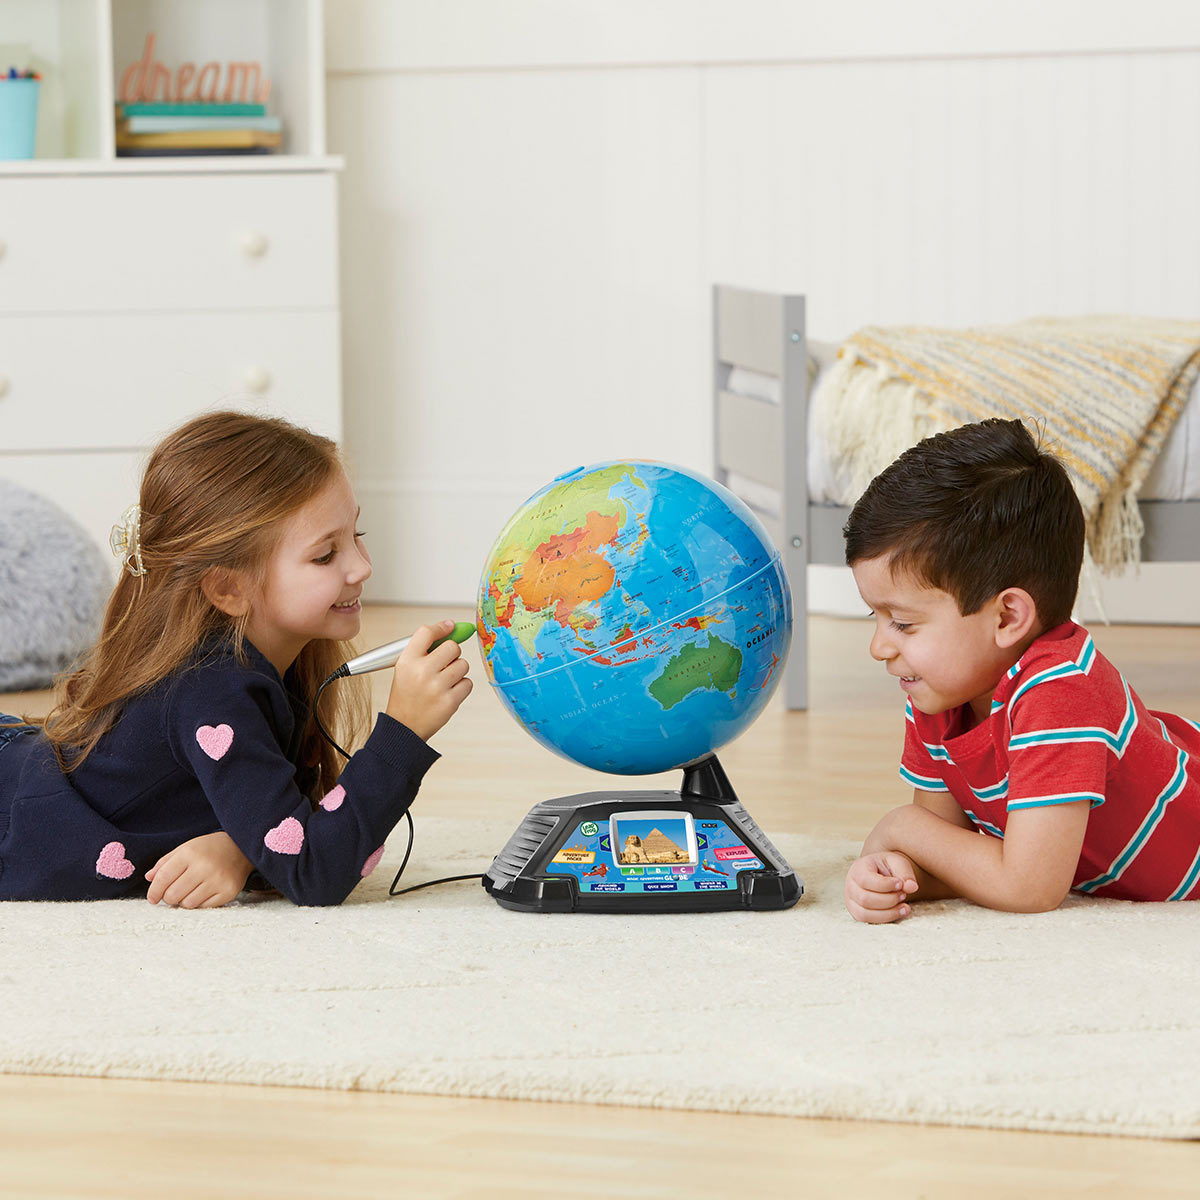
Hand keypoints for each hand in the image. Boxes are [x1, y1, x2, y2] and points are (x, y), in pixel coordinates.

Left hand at [145, 831, 253, 907]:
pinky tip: (203, 893)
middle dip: (168, 897)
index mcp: (190, 853)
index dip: (154, 891)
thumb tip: (149, 879)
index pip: (163, 878)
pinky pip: (204, 907)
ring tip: (189, 892)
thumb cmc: (210, 849)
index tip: (152, 898)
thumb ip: (165, 863)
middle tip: (173, 894)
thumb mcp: (186, 848)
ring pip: (187, 904)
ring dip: (184, 901)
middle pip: (173, 895)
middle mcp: (204, 866)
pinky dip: (199, 903)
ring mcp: (218, 880)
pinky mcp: (229, 891)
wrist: (242, 847)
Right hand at [385, 619, 472, 741]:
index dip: (442, 627)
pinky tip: (448, 693)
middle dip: (452, 654)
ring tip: (444, 681)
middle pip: (452, 647)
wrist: (404, 726)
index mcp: (407, 661)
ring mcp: (437, 687)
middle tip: (444, 663)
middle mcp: (422, 671)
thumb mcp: (405, 668)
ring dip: (458, 671)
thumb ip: (424, 649)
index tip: (451, 627)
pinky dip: (461, 687)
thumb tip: (452, 627)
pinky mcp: (450, 701)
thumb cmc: (407, 693)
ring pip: (463, 665)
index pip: (427, 633)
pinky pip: (468, 683)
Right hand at [844, 851, 919, 923]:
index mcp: (858, 869)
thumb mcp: (897, 863)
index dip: (885, 885)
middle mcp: (850, 885)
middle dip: (889, 900)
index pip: (866, 880)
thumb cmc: (888, 867)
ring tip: (904, 905)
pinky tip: (899, 912)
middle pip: (865, 899)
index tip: (900, 884)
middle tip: (903, 895)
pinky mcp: (856, 912)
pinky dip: (885, 919)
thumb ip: (905, 873)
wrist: (880, 873)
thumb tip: (912, 887)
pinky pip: (867, 921)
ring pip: (865, 913)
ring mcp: (851, 901)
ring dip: (888, 912)